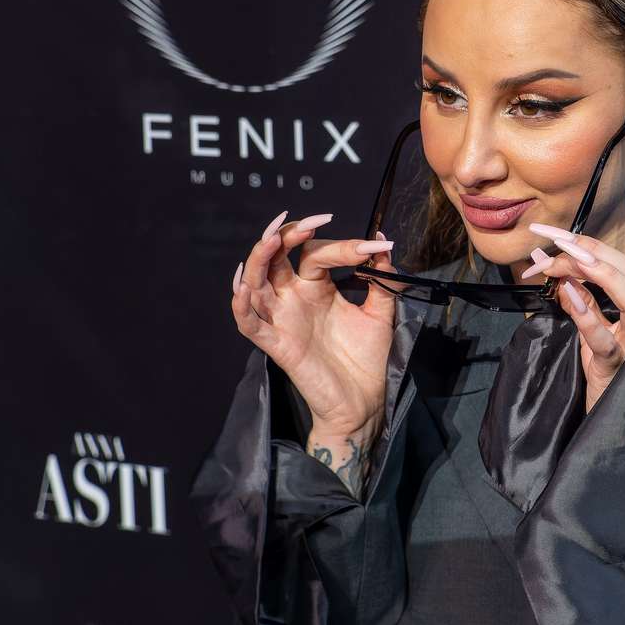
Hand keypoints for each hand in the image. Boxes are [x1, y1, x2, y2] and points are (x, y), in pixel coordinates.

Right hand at [231, 210, 398, 438]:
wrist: (366, 402)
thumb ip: (383, 282)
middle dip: (287, 235)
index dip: (344, 246)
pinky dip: (241, 304)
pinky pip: (250, 323)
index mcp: (317, 288)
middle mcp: (295, 298)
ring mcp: (283, 320)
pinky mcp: (278, 345)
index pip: (317, 253)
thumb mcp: (381, 314)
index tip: (374, 247)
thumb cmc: (368, 358)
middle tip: (309, 223)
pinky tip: (244, 286)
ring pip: (256, 282)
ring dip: (259, 258)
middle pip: (277, 258)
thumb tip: (383, 245)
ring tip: (272, 238)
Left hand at [524, 223, 624, 411]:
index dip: (589, 244)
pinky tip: (568, 294)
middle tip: (559, 242)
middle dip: (597, 252)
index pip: (620, 264)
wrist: (606, 413)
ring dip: (601, 275)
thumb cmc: (601, 365)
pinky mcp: (616, 367)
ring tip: (569, 259)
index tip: (552, 233)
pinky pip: (605, 339)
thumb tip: (549, 262)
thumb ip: (576, 295)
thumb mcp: (588, 324)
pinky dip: (587, 315)